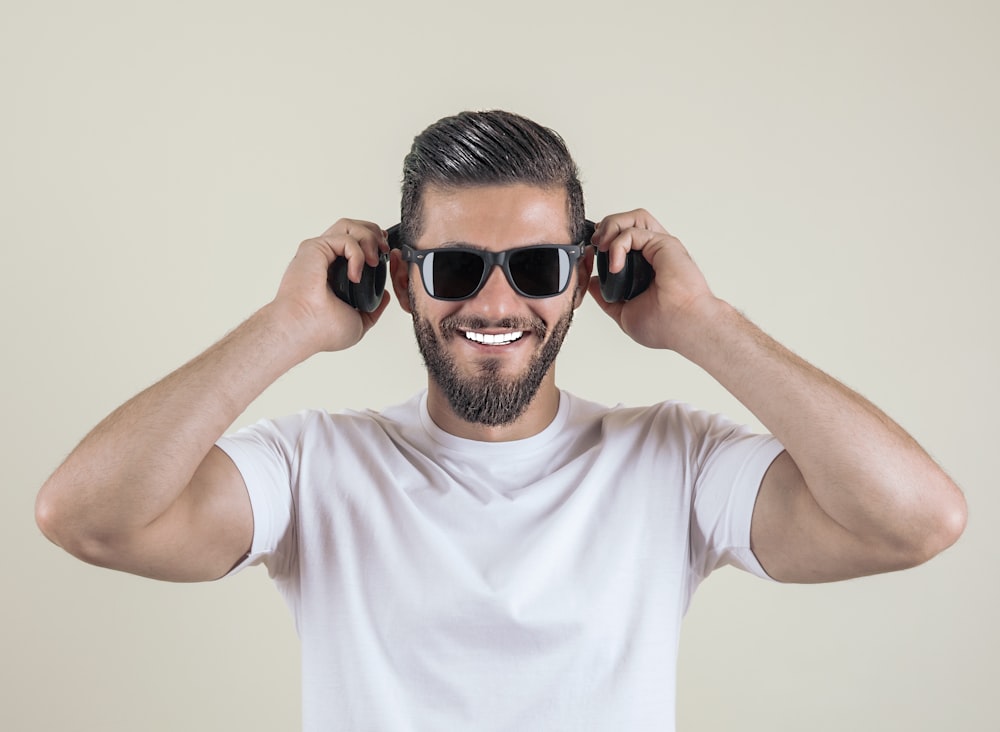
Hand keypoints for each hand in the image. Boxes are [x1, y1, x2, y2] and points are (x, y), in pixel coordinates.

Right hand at [271, 218, 391, 353]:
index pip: (355, 245)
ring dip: (368, 237)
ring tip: (373, 260)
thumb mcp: (358, 323)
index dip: (373, 244)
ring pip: (348, 225)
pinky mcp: (314, 248)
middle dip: (373, 233)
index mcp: (332, 273)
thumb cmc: (319, 332)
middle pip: (352, 228)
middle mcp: (324, 260)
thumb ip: (373, 310)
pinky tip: (355, 275)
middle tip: (383, 251)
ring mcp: (319, 253)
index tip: (384, 257)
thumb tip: (384, 296)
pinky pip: (344, 238)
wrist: (303, 330)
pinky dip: (357, 253)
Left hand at [587, 209, 716, 350]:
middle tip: (596, 247)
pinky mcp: (664, 245)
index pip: (626, 239)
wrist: (685, 329)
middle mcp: (656, 254)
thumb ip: (607, 299)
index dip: (606, 240)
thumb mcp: (625, 314)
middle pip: (629, 221)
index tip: (593, 256)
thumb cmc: (666, 327)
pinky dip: (617, 245)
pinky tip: (615, 266)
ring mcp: (660, 248)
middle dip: (607, 228)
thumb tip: (593, 283)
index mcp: (648, 267)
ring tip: (602, 248)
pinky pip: (633, 232)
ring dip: (612, 227)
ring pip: (634, 218)